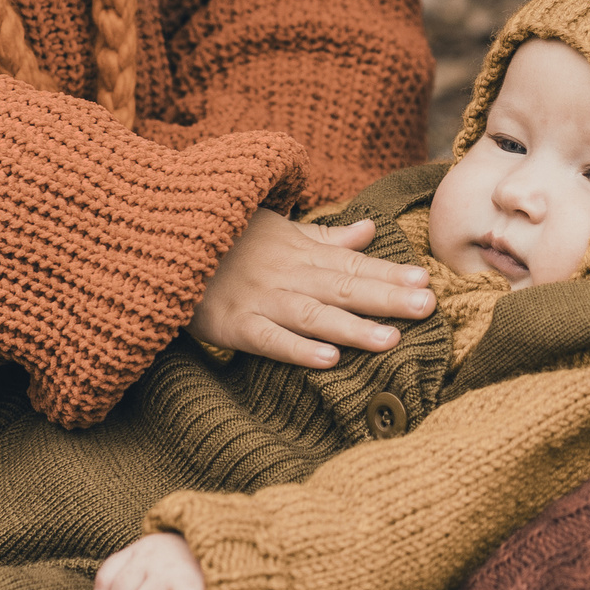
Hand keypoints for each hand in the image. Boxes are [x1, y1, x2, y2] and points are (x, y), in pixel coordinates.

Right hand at [188, 211, 434, 367]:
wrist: (161, 241)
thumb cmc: (224, 239)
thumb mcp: (276, 228)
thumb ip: (325, 237)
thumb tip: (370, 229)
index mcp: (299, 253)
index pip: (352, 263)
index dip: (389, 272)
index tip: (427, 279)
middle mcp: (286, 275)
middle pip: (343, 287)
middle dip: (386, 297)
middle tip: (428, 306)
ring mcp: (260, 300)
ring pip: (314, 315)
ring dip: (352, 327)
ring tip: (392, 340)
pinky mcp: (233, 325)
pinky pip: (269, 339)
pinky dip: (297, 349)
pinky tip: (328, 361)